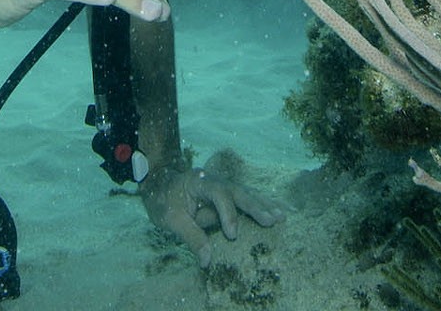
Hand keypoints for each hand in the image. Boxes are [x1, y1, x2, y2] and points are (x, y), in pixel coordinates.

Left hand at [140, 161, 286, 264]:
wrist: (159, 184)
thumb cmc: (163, 200)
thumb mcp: (171, 220)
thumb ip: (191, 237)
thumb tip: (207, 260)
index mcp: (199, 181)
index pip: (218, 193)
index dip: (227, 213)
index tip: (232, 234)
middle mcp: (215, 180)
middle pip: (238, 191)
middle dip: (255, 206)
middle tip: (271, 220)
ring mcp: (223, 186)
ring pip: (246, 194)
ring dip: (264, 205)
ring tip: (281, 216)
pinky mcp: (227, 195)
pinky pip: (246, 199)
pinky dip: (262, 205)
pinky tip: (277, 211)